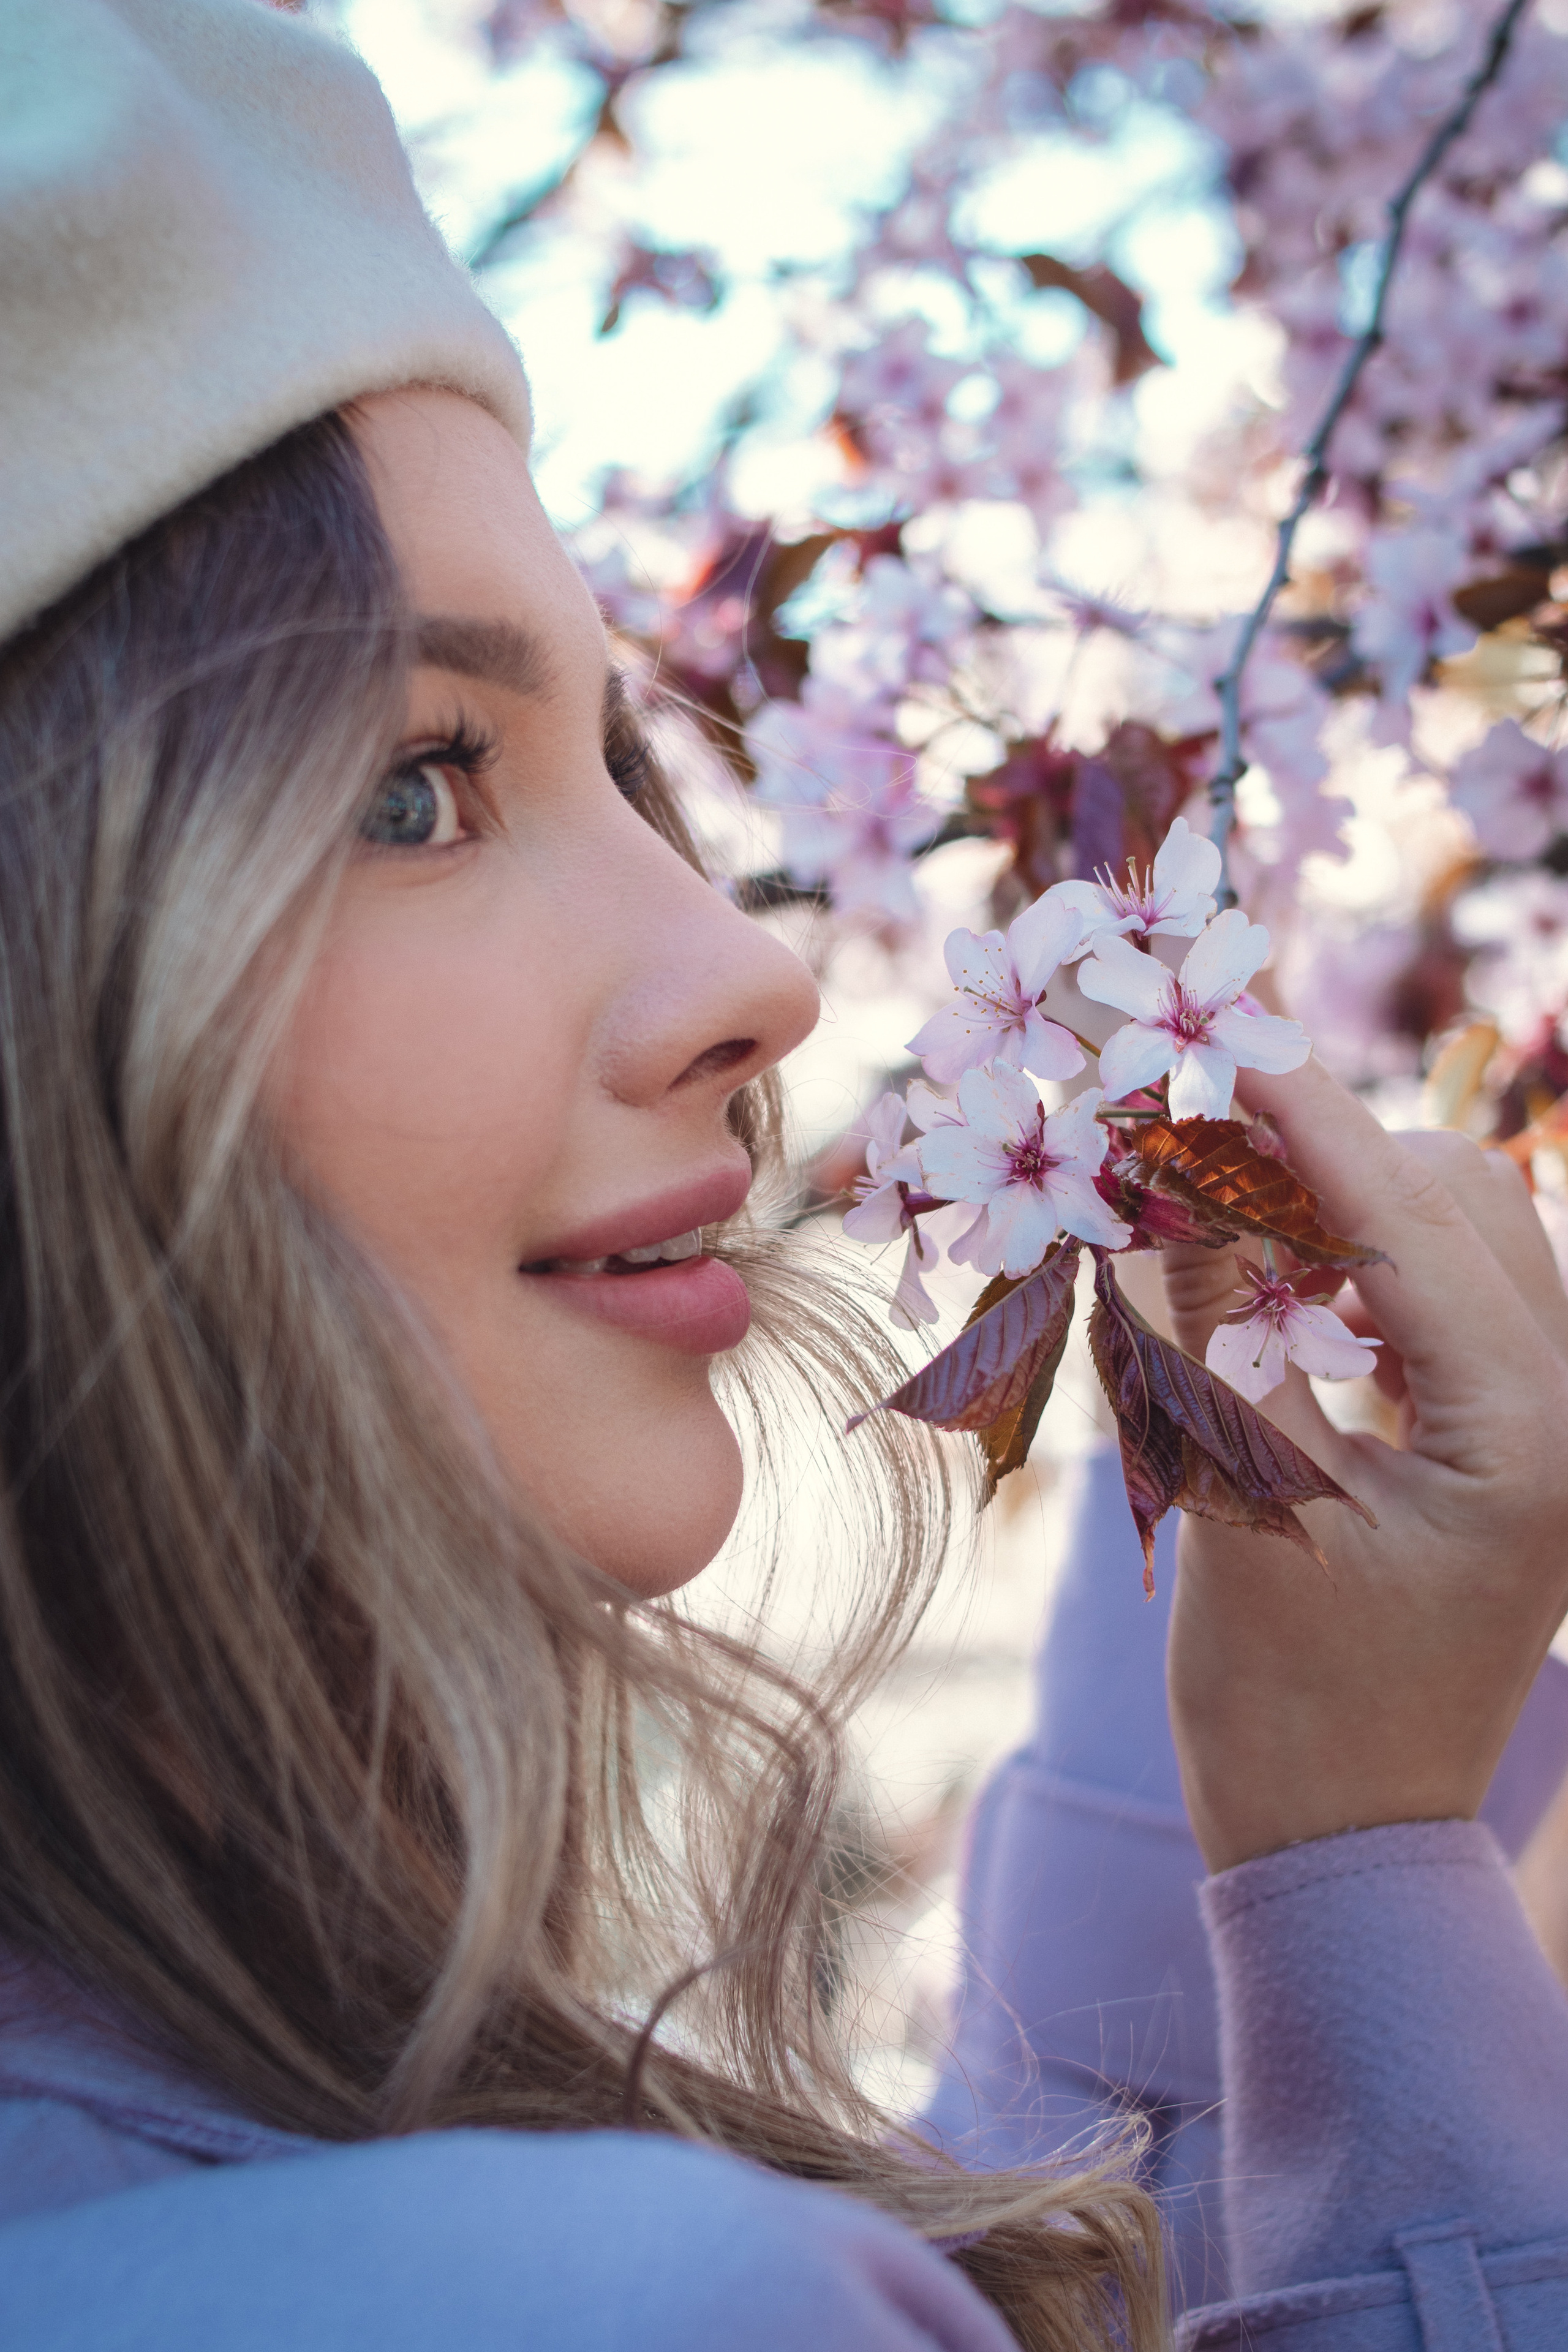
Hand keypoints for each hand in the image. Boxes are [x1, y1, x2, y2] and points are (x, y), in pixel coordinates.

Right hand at [1159, 1055, 1567, 1873]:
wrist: (1341, 1836)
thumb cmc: (1282, 1704)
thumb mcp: (1237, 1503)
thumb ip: (1209, 1334)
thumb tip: (1166, 1186)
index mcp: (1526, 1439)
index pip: (1414, 1227)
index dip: (1310, 1125)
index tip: (1231, 1045)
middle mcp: (1567, 1417)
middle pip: (1464, 1202)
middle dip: (1330, 1149)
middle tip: (1200, 1122)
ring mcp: (1551, 1430)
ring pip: (1469, 1237)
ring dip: (1352, 1201)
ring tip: (1231, 1199)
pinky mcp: (1512, 1442)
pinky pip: (1452, 1299)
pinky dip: (1368, 1264)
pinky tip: (1288, 1280)